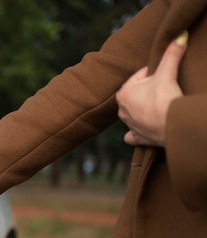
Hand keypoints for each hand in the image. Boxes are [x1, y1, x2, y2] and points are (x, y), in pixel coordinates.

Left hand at [116, 31, 187, 146]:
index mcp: (123, 93)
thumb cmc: (164, 98)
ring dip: (143, 110)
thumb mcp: (167, 72)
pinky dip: (136, 133)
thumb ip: (172, 54)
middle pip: (138, 94)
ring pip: (134, 113)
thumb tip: (180, 35)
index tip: (164, 75)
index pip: (140, 76)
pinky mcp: (138, 138)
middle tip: (164, 90)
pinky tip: (141, 129)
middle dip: (149, 91)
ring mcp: (129, 125)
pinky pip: (133, 135)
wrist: (172, 125)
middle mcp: (121, 110)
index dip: (154, 74)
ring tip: (159, 106)